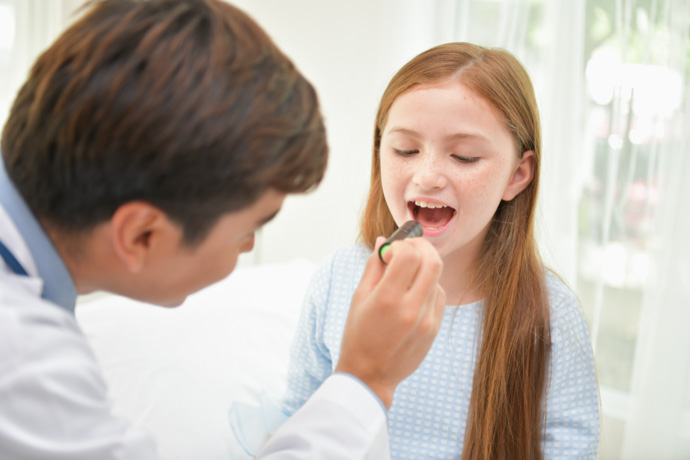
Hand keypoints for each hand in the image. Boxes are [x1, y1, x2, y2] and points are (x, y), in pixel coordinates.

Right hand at [334, 236, 445, 408]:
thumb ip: (373, 267)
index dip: (401, 245)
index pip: (408, 255)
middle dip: (421, 247)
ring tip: (406, 274)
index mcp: (387, 300)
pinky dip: (429, 285)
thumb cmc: (358, 336)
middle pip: (433, 261)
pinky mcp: (435, 329)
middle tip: (408, 248)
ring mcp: (427, 320)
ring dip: (423, 266)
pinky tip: (414, 291)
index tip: (390, 251)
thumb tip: (383, 241)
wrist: (370, 376)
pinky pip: (440, 295)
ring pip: (437, 277)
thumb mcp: (358, 299)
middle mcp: (411, 309)